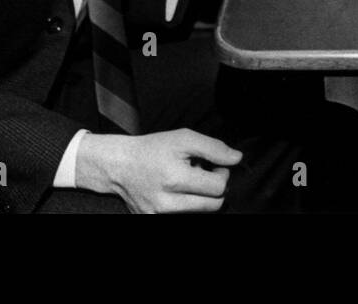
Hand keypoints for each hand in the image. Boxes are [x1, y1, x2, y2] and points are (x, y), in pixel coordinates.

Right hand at [76, 129, 240, 213]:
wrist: (120, 165)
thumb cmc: (153, 149)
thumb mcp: (184, 138)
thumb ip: (214, 148)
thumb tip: (237, 159)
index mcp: (175, 179)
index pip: (218, 188)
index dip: (222, 174)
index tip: (213, 166)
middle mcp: (166, 203)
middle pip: (213, 206)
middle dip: (215, 189)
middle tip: (204, 174)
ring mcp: (158, 215)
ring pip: (200, 212)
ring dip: (200, 197)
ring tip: (188, 182)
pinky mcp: (152, 220)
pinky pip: (183, 216)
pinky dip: (186, 204)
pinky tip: (177, 192)